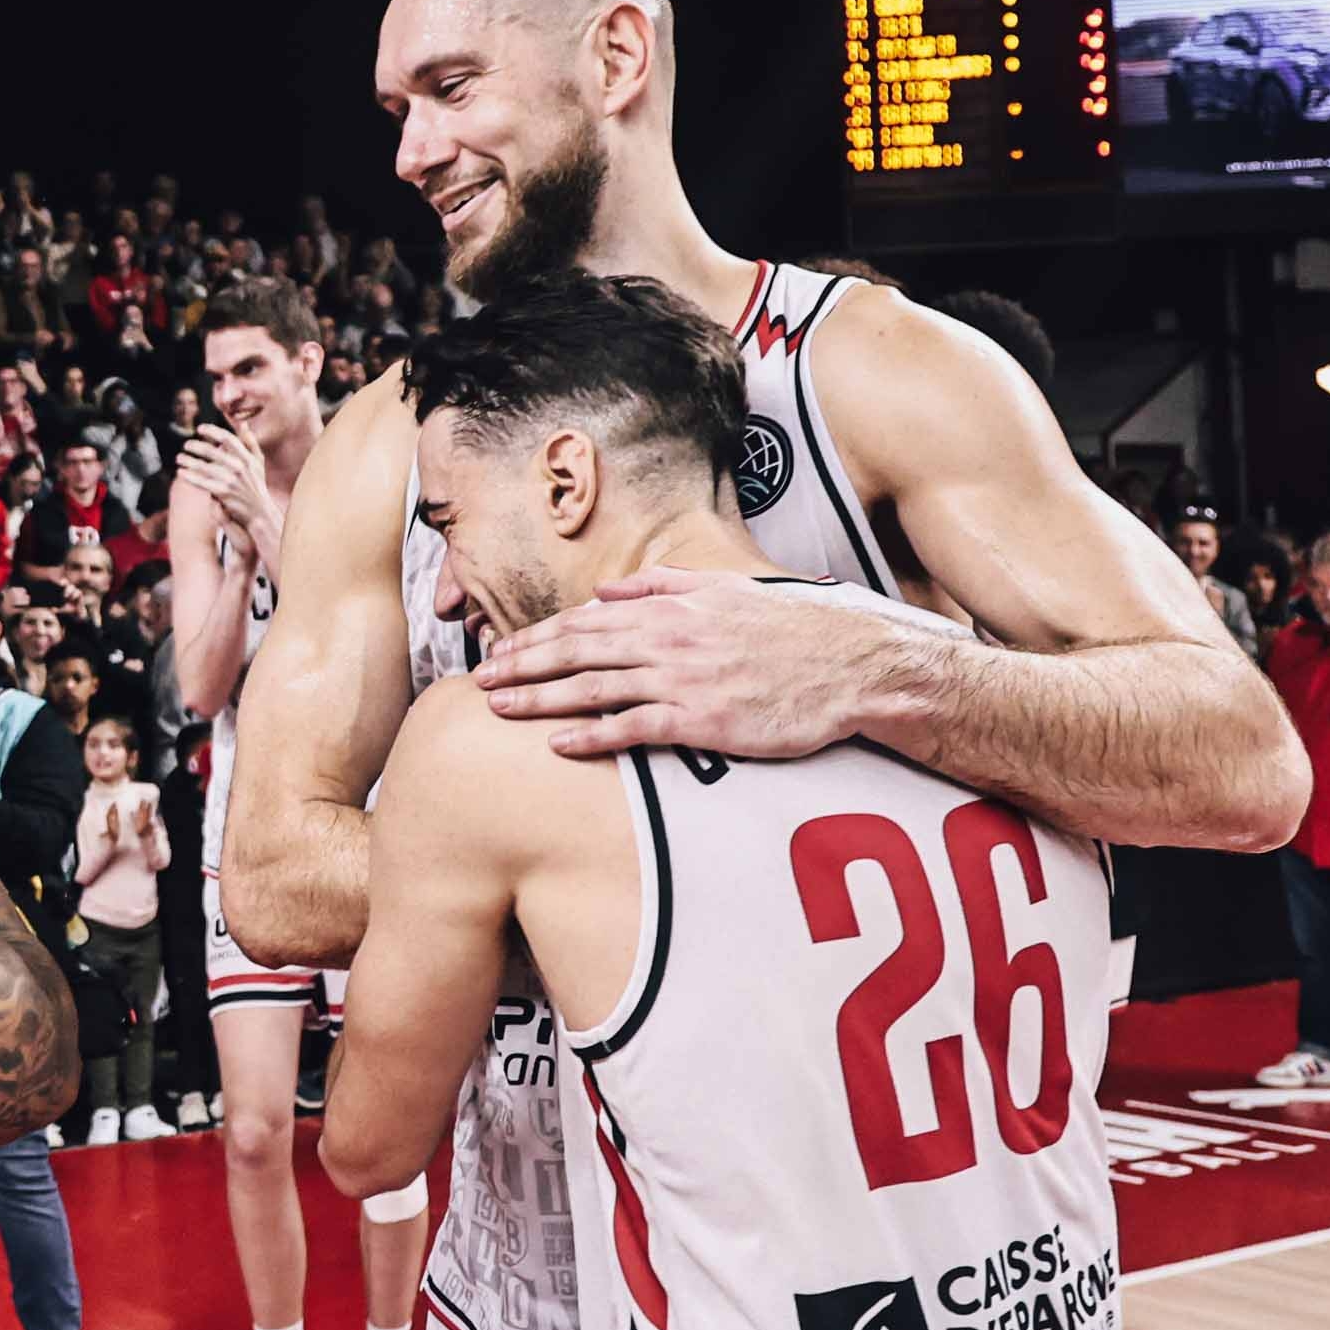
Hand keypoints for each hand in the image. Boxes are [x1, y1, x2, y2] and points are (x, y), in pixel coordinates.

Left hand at [173, 423, 274, 559]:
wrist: (259, 512)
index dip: (212, 431)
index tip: (200, 428)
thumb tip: (243, 423)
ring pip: (204, 467)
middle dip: (196, 446)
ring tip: (179, 458)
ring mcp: (231, 480)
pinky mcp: (223, 493)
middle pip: (212, 452)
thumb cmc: (256, 485)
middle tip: (186, 445)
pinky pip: (202, 482)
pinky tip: (181, 473)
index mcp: (247, 457)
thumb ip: (250, 442)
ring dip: (189, 461)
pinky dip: (190, 477)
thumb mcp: (258, 463)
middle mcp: (240, 467)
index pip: (228, 439)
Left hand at [475, 563, 907, 759]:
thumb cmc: (790, 628)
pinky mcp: (702, 720)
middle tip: (479, 679)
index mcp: (668, 606)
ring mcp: (682, 679)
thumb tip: (608, 588)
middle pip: (574, 651)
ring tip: (497, 708)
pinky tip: (556, 745)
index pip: (583, 620)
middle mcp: (666, 638)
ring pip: (592, 687)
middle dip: (520, 664)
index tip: (500, 649)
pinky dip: (591, 736)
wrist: (850, 663)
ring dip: (538, 698)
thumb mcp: (725, 589)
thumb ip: (662, 584)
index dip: (536, 636)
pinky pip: (633, 729)